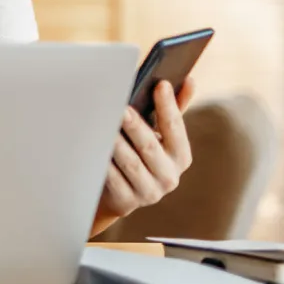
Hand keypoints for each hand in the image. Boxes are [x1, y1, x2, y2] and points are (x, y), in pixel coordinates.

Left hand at [94, 79, 196, 228]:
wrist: (120, 194)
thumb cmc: (140, 152)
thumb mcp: (158, 134)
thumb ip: (173, 109)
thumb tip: (190, 81)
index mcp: (181, 156)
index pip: (176, 128)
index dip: (169, 107)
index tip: (161, 85)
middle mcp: (170, 177)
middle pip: (150, 146)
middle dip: (136, 126)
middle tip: (121, 107)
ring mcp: (149, 192)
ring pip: (130, 163)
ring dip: (117, 144)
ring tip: (103, 124)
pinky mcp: (127, 202)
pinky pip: (113, 180)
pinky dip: (104, 163)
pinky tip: (93, 148)